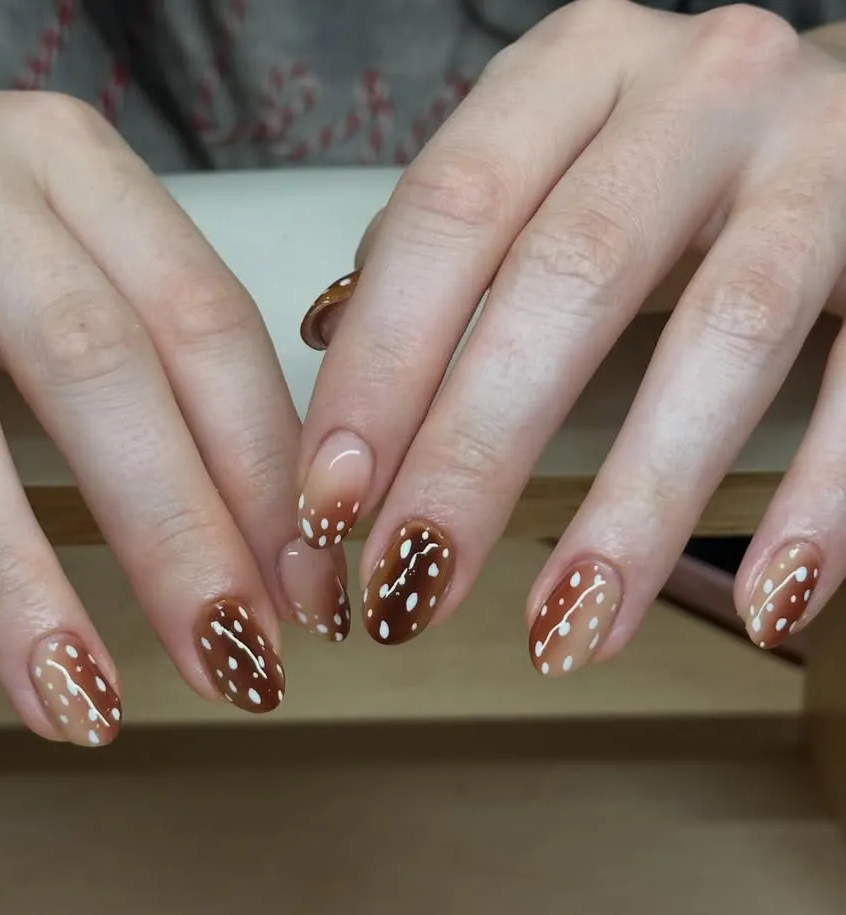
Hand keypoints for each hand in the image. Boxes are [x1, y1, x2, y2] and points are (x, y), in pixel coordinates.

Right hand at [0, 39, 345, 743]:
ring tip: (77, 706)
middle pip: (94, 367)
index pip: (203, 326)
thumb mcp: (61, 244)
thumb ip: (152, 356)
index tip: (302, 597)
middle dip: (175, 538)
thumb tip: (258, 531)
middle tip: (231, 668)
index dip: (267, 474)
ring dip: (15, 583)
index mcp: (72, 164)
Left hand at [296, 0, 845, 671]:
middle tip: (410, 589)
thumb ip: (445, 244)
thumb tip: (327, 343)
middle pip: (567, 281)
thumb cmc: (658, 153)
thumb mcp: (544, 156)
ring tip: (564, 634)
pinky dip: (822, 501)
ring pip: (724, 339)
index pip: (447, 217)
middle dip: (475, 456)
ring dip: (636, 508)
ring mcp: (823, 157)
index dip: (380, 369)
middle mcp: (698, 93)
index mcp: (573, 71)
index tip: (329, 505)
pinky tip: (764, 605)